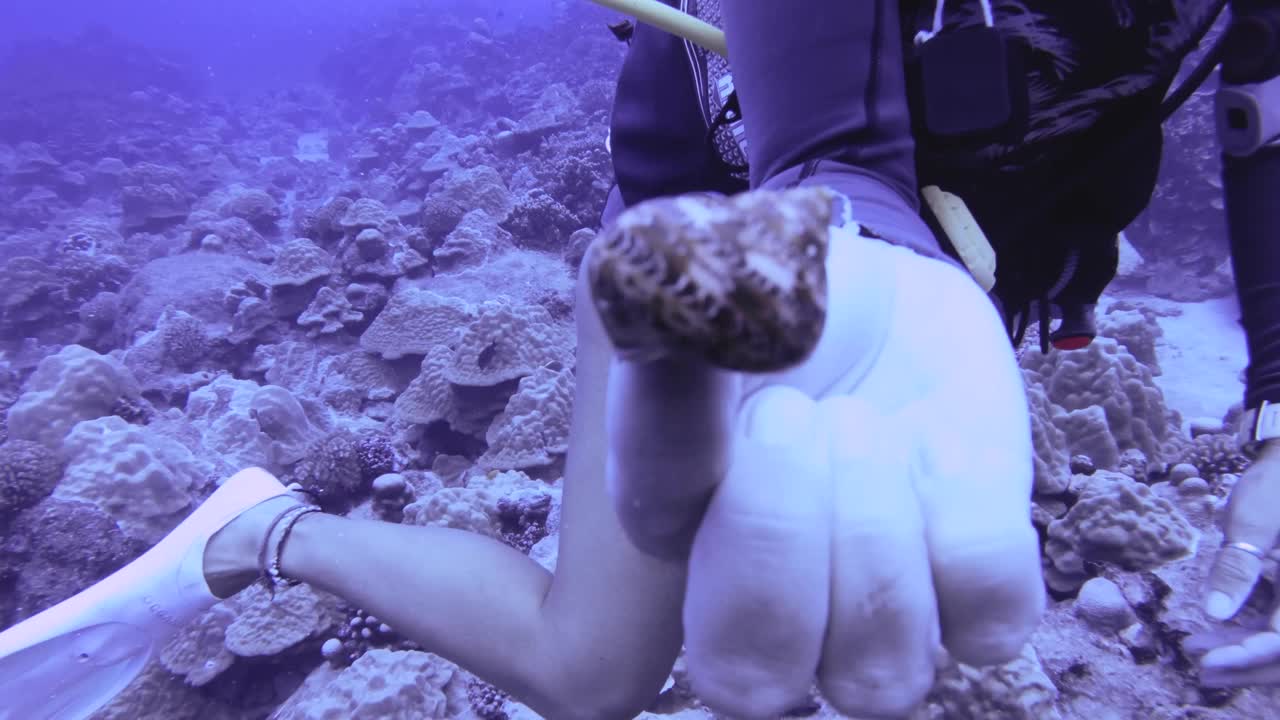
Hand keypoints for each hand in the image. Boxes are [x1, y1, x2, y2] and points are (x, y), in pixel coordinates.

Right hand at [608, 228, 1045, 718]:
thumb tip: (678, 478)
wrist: (847, 283)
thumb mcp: (682, 343)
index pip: (678, 666)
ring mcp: (886, 619)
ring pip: (882, 673)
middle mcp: (782, 633)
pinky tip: (933, 441)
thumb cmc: (747, 325)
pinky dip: (965, 516)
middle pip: (764, 688)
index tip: (748, 423)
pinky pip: (991, 613)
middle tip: (795, 418)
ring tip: (858, 421)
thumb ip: (659, 415)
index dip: (734, 551)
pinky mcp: (981, 585)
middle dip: (780, 538)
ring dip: (870, 527)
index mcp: (688, 592)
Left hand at [1196, 440, 1279, 686]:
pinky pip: (1272, 624)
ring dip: (1243, 652)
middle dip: (1244, 663)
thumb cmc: (1273, 488)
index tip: (1206, 660)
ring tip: (1197, 653)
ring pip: (1277, 639)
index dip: (1248, 656)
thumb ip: (1238, 567)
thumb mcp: (1252, 524)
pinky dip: (1246, 634)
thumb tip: (1217, 612)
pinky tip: (1212, 636)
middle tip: (1198, 667)